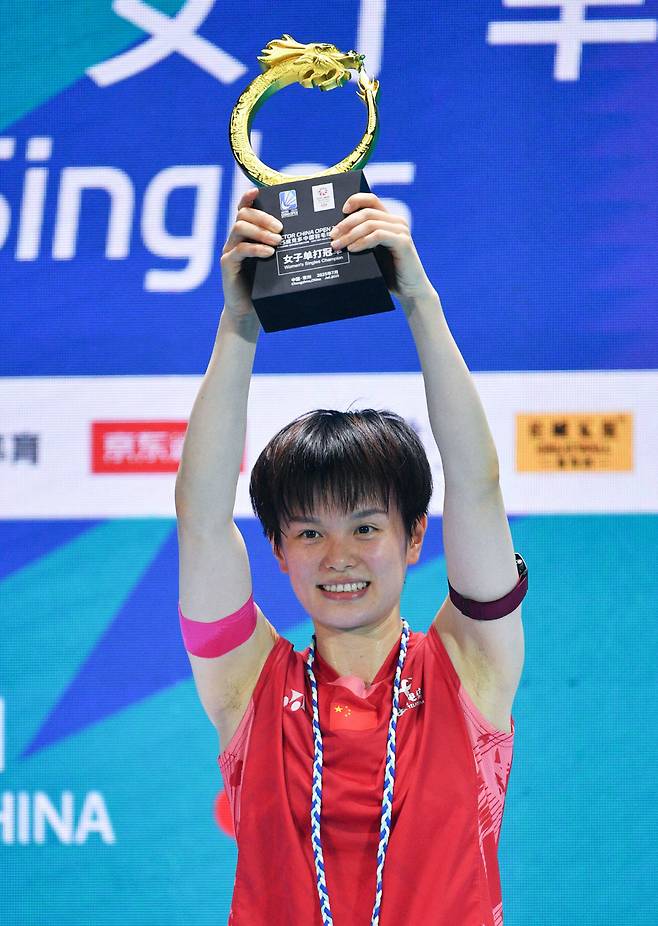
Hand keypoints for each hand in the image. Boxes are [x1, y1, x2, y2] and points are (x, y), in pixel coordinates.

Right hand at [220, 188, 283, 320]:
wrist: (248, 312)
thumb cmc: (265, 287)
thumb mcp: (276, 264)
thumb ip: (282, 249)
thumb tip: (307, 234)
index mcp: (246, 236)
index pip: (244, 209)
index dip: (248, 197)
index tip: (258, 191)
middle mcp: (235, 240)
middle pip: (243, 215)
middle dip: (263, 217)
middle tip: (281, 228)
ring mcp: (230, 251)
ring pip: (240, 228)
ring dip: (260, 231)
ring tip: (278, 241)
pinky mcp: (228, 264)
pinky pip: (240, 249)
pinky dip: (255, 249)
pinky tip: (269, 253)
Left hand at [329, 192, 434, 307]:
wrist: (408, 290)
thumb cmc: (388, 273)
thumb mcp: (372, 253)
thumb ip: (361, 241)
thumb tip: (336, 237)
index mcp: (389, 221)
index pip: (371, 200)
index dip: (356, 200)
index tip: (341, 210)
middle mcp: (397, 222)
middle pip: (367, 213)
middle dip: (346, 224)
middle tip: (332, 236)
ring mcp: (401, 231)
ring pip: (370, 224)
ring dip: (350, 234)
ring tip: (338, 245)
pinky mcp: (403, 243)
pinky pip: (378, 235)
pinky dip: (363, 241)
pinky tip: (352, 249)